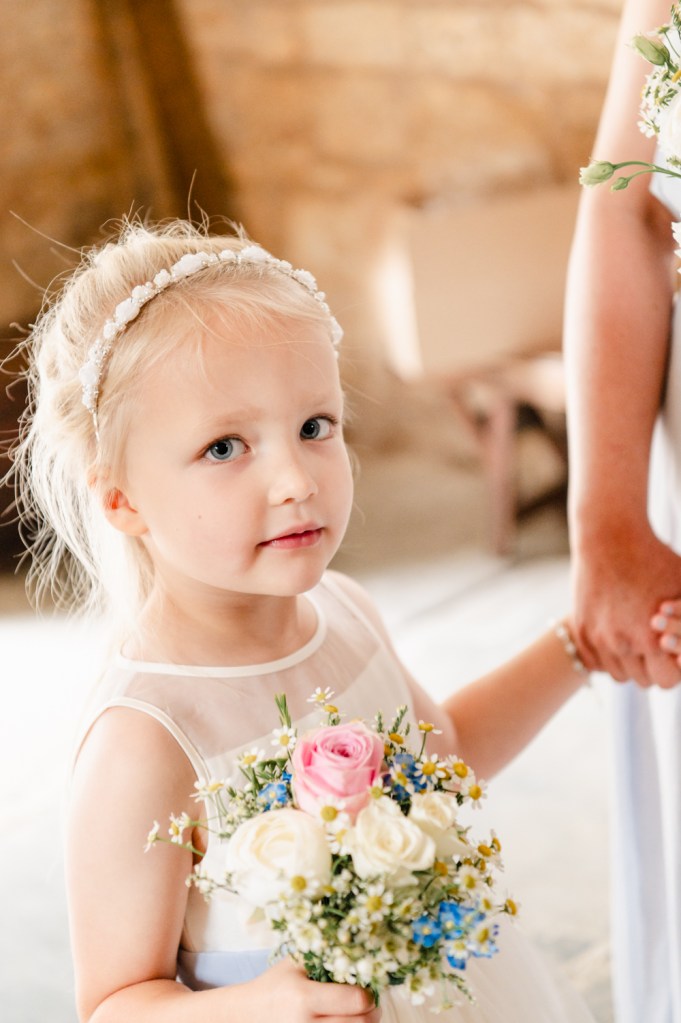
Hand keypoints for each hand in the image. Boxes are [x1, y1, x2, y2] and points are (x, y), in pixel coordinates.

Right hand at [250, 959, 380, 1022]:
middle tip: (370, 1002)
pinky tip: (346, 1021)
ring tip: (359, 1013)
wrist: (250, 1013)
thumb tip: (361, 950)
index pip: (354, 1000)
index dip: (367, 993)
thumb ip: (326, 956)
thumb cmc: (276, 984)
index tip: (367, 986)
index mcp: (305, 997)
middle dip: (371, 1012)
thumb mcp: (296, 963)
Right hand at [572, 524, 680, 686]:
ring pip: (620, 675)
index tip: (674, 654)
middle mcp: (622, 644)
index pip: (667, 680)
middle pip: (643, 680)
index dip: (674, 668)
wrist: (610, 538)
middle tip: (657, 646)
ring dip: (631, 663)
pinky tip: (618, 632)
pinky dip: (609, 654)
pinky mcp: (581, 630)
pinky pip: (597, 661)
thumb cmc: (656, 559)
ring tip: (637, 638)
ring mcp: (598, 638)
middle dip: (654, 666)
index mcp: (652, 639)